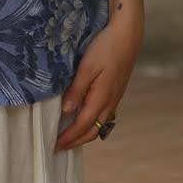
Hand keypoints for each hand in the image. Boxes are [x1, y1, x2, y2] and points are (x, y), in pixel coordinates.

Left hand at [54, 8, 143, 151]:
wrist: (128, 35)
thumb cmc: (106, 47)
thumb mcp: (87, 67)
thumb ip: (77, 90)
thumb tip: (66, 111)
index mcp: (102, 98)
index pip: (82, 126)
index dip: (68, 138)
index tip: (54, 145)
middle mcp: (110, 102)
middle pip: (92, 132)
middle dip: (75, 141)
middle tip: (58, 147)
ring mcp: (114, 98)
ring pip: (99, 125)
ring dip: (83, 134)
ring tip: (68, 136)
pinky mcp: (115, 92)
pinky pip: (103, 116)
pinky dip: (91, 123)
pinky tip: (82, 118)